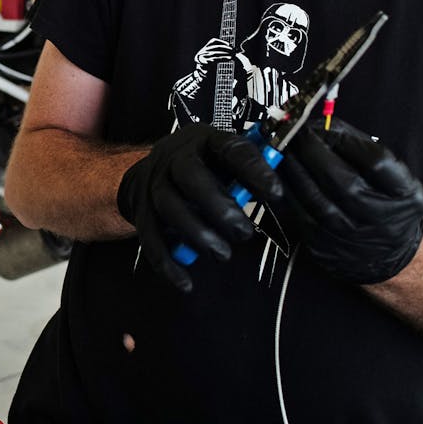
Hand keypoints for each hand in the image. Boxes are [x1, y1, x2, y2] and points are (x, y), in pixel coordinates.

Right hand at [117, 124, 283, 290]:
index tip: (277, 194)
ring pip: (170, 209)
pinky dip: (168, 263)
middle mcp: (174, 158)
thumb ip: (249, 170)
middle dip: (220, 210)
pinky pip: (151, 239)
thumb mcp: (224, 158)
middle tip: (245, 234)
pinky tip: (186, 282)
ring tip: (223, 254)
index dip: (255, 171)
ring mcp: (154, 185)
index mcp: (205, 141)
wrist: (146, 174)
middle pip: (192, 179)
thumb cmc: (200, 168)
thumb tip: (281, 191)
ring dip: (198, 235)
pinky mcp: (141, 212)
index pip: (232, 150)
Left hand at [278, 119, 422, 284]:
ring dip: (293, 166)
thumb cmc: (386, 203)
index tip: (325, 124)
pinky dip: (284, 187)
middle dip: (312, 150)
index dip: (346, 139)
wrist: (386, 254)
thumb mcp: (395, 177)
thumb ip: (362, 149)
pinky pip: (296, 212)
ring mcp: (349, 234)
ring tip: (284, 146)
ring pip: (313, 196)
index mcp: (404, 196)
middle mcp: (379, 218)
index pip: (376, 162)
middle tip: (297, 131)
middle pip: (341, 180)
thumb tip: (323, 122)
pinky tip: (279, 170)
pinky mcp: (322, 244)